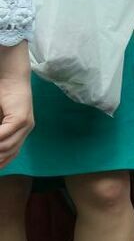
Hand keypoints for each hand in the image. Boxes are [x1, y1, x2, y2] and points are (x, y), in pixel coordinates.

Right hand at [0, 46, 34, 168]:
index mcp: (20, 131)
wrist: (11, 77)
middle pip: (8, 153)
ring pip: (5, 147)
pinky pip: (4, 135)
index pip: (10, 154)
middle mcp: (25, 130)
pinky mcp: (21, 119)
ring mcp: (25, 126)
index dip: (1, 163)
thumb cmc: (1, 96)